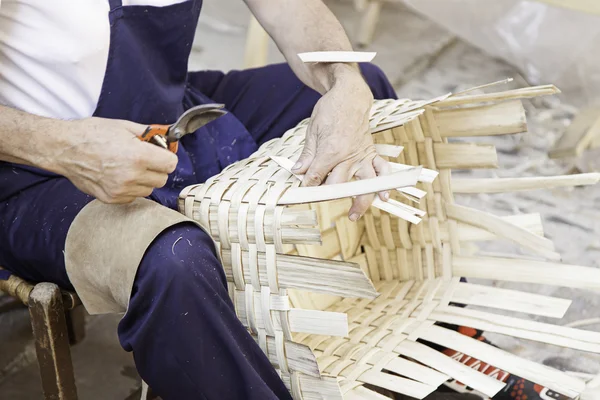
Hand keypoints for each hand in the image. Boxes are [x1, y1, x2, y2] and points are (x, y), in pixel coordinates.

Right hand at [51, 117, 177, 203]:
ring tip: (128, 167)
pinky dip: (130, 188)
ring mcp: (121, 190)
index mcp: (138, 156)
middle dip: (157, 169)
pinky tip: (118, 175)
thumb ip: (149, 133)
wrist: (63, 148)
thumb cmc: (91, 134)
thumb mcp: (124, 126)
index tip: (160, 154)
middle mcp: (131, 176)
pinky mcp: (111, 198)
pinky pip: (133, 197)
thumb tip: (167, 136)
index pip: (171, 164)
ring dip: (144, 180)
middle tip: (145, 159)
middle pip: (162, 179)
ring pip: (148, 189)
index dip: (167, 157)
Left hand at [292, 74, 390, 220]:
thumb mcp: (312, 130)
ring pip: (363, 183)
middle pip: (338, 184)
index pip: (316, 176)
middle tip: (320, 203)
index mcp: (330, 150)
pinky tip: (384, 196)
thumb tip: (297, 172)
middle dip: (327, 196)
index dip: (307, 187)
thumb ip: (307, 154)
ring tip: (354, 215)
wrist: (351, 96)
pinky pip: (381, 170)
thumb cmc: (330, 110)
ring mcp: (362, 156)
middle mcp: (348, 156)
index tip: (302, 193)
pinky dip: (384, 183)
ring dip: (360, 201)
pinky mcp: (371, 153)